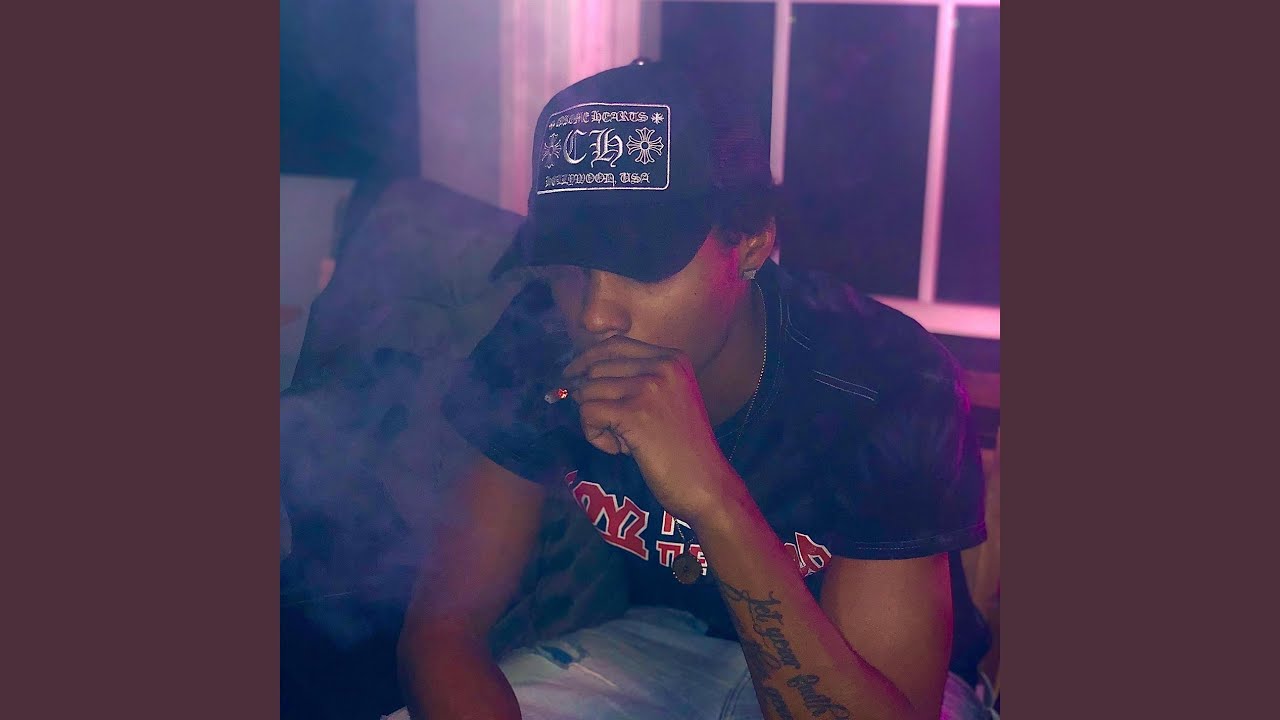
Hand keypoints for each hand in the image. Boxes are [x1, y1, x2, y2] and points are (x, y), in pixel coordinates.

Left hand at [562, 336, 738, 521]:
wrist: (706, 484)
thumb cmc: (683, 449)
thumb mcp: (667, 400)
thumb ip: (635, 380)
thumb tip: (579, 375)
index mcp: (673, 358)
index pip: (614, 345)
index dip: (587, 360)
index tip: (573, 378)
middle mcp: (663, 366)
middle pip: (597, 367)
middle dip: (591, 398)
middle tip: (608, 427)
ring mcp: (649, 388)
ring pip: (588, 390)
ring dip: (594, 420)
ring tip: (621, 441)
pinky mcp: (634, 413)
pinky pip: (588, 413)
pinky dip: (595, 435)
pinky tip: (619, 449)